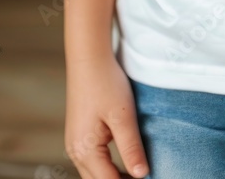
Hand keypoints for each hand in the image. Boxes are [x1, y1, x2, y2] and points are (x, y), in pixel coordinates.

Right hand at [65, 54, 149, 177]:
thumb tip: (142, 175)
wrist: (89, 58)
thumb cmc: (105, 83)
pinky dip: (107, 167)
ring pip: (94, 174)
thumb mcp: (122, 116)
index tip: (149, 178)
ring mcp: (75, 144)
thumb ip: (131, 148)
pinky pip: (92, 161)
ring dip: (113, 177)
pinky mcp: (79, 135)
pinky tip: (124, 162)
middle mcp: (75, 151)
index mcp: (85, 150)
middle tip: (144, 176)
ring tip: (137, 173)